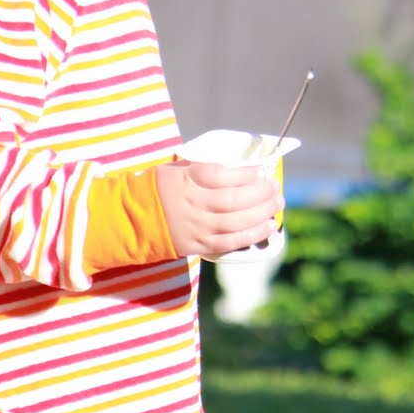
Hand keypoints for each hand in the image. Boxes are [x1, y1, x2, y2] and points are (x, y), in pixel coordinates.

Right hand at [155, 159, 282, 258]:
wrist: (135, 218)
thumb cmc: (163, 187)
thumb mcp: (180, 168)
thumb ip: (207, 167)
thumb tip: (244, 168)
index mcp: (186, 180)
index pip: (220, 175)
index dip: (245, 174)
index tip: (261, 171)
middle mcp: (192, 204)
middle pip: (233, 200)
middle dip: (260, 194)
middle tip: (275, 187)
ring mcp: (196, 227)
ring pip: (236, 222)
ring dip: (262, 213)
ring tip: (277, 204)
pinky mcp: (199, 245)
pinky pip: (230, 242)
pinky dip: (252, 235)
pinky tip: (269, 227)